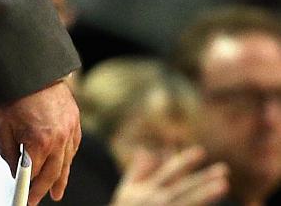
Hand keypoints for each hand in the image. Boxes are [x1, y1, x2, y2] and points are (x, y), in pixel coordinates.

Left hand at [0, 80, 80, 205]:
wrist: (31, 71)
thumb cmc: (12, 97)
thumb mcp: (1, 127)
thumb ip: (8, 152)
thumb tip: (14, 170)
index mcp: (39, 142)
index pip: (35, 174)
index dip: (30, 189)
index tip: (27, 200)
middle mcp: (58, 139)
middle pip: (53, 172)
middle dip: (45, 188)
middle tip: (38, 200)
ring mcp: (70, 131)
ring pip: (66, 162)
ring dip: (61, 179)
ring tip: (57, 192)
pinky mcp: (75, 122)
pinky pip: (73, 147)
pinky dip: (68, 159)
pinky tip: (64, 166)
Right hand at [110, 148, 227, 205]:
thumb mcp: (126, 192)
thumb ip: (138, 171)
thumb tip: (145, 149)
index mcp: (148, 191)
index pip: (169, 173)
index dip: (185, 162)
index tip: (201, 151)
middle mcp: (155, 200)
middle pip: (183, 188)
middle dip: (203, 178)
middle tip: (224, 170)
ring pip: (188, 201)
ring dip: (205, 194)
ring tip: (224, 185)